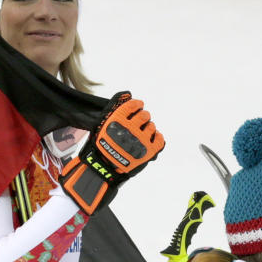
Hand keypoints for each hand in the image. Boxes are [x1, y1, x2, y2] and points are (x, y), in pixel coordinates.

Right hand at [60, 92, 164, 214]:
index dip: (136, 105)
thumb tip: (128, 93)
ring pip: (152, 126)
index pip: (134, 105)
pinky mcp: (148, 151)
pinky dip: (156, 137)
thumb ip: (114, 107)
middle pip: (145, 115)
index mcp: (118, 120)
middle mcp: (130, 129)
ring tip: (139, 134)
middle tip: (137, 124)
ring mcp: (140, 140)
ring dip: (147, 128)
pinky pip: (159, 139)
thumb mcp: (101, 124)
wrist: (104, 168)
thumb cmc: (102, 146)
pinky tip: (149, 139)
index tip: (137, 107)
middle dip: (141, 118)